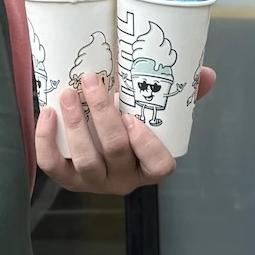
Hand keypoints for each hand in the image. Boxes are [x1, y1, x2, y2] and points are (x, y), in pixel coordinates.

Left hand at [35, 67, 215, 194]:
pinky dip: (46, 140)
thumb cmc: (134, 123)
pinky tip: (46, 112)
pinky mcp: (66, 178)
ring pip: (85, 160)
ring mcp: (94, 182)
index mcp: (150, 166)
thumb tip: (208, 73)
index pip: (159, 166)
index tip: (134, 116)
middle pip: (115, 151)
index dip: (147, 144)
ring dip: (74, 124)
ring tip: (68, 93)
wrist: (97, 137)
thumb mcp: (160, 111)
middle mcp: (123, 179)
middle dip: (102, 114)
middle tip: (91, 80)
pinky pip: (53, 165)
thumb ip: (183, 94)